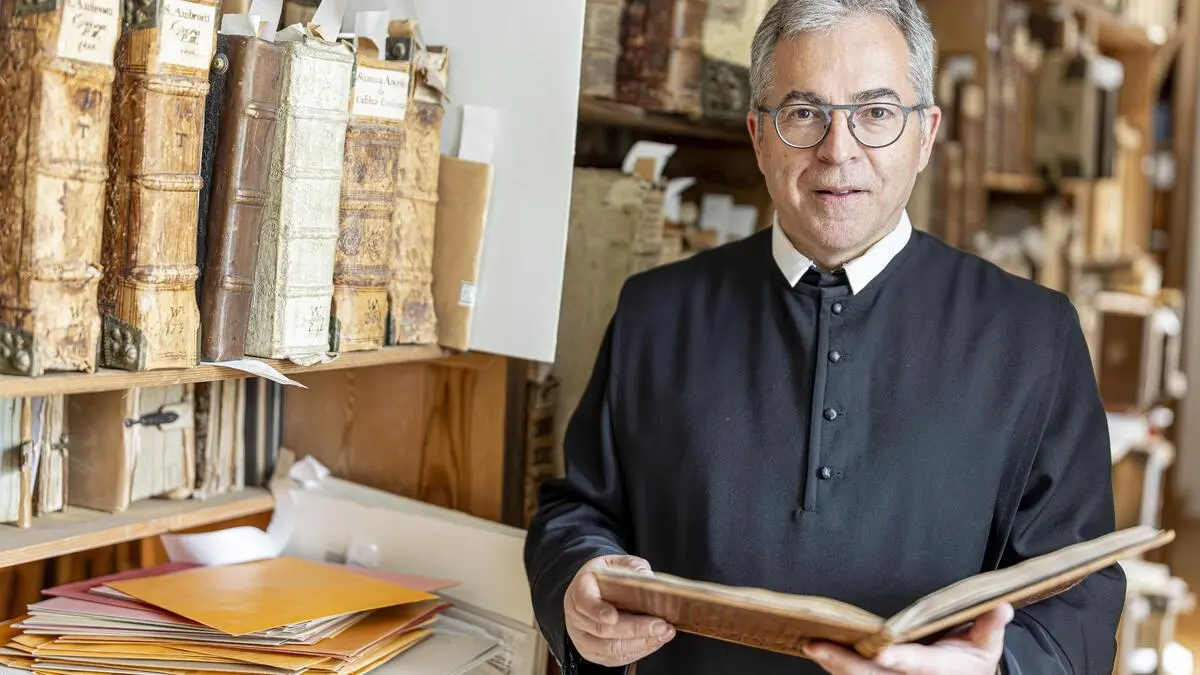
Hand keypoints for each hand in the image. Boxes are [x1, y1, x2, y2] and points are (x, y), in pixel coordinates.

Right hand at [564, 554, 676, 666]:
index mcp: (580, 590)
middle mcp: (577, 617)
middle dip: (635, 629)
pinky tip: (654, 641)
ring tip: (663, 634)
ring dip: (640, 643)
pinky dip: (638, 651)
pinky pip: (615, 659)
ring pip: (610, 648)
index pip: (584, 601)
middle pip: (603, 629)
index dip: (597, 611)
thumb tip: (648, 578)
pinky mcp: (593, 653)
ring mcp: (583, 638)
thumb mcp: (616, 563)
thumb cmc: (605, 578)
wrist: (591, 592)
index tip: (613, 616)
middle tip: (660, 625)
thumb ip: (632, 566)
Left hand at [803, 603, 1013, 673]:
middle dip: (845, 663)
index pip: (916, 664)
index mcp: (940, 668)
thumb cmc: (972, 660)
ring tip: (811, 646)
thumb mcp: (987, 645)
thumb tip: (1001, 607)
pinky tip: (819, 653)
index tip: (881, 652)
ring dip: (834, 665)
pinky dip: (837, 668)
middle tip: (817, 646)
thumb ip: (990, 625)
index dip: (899, 659)